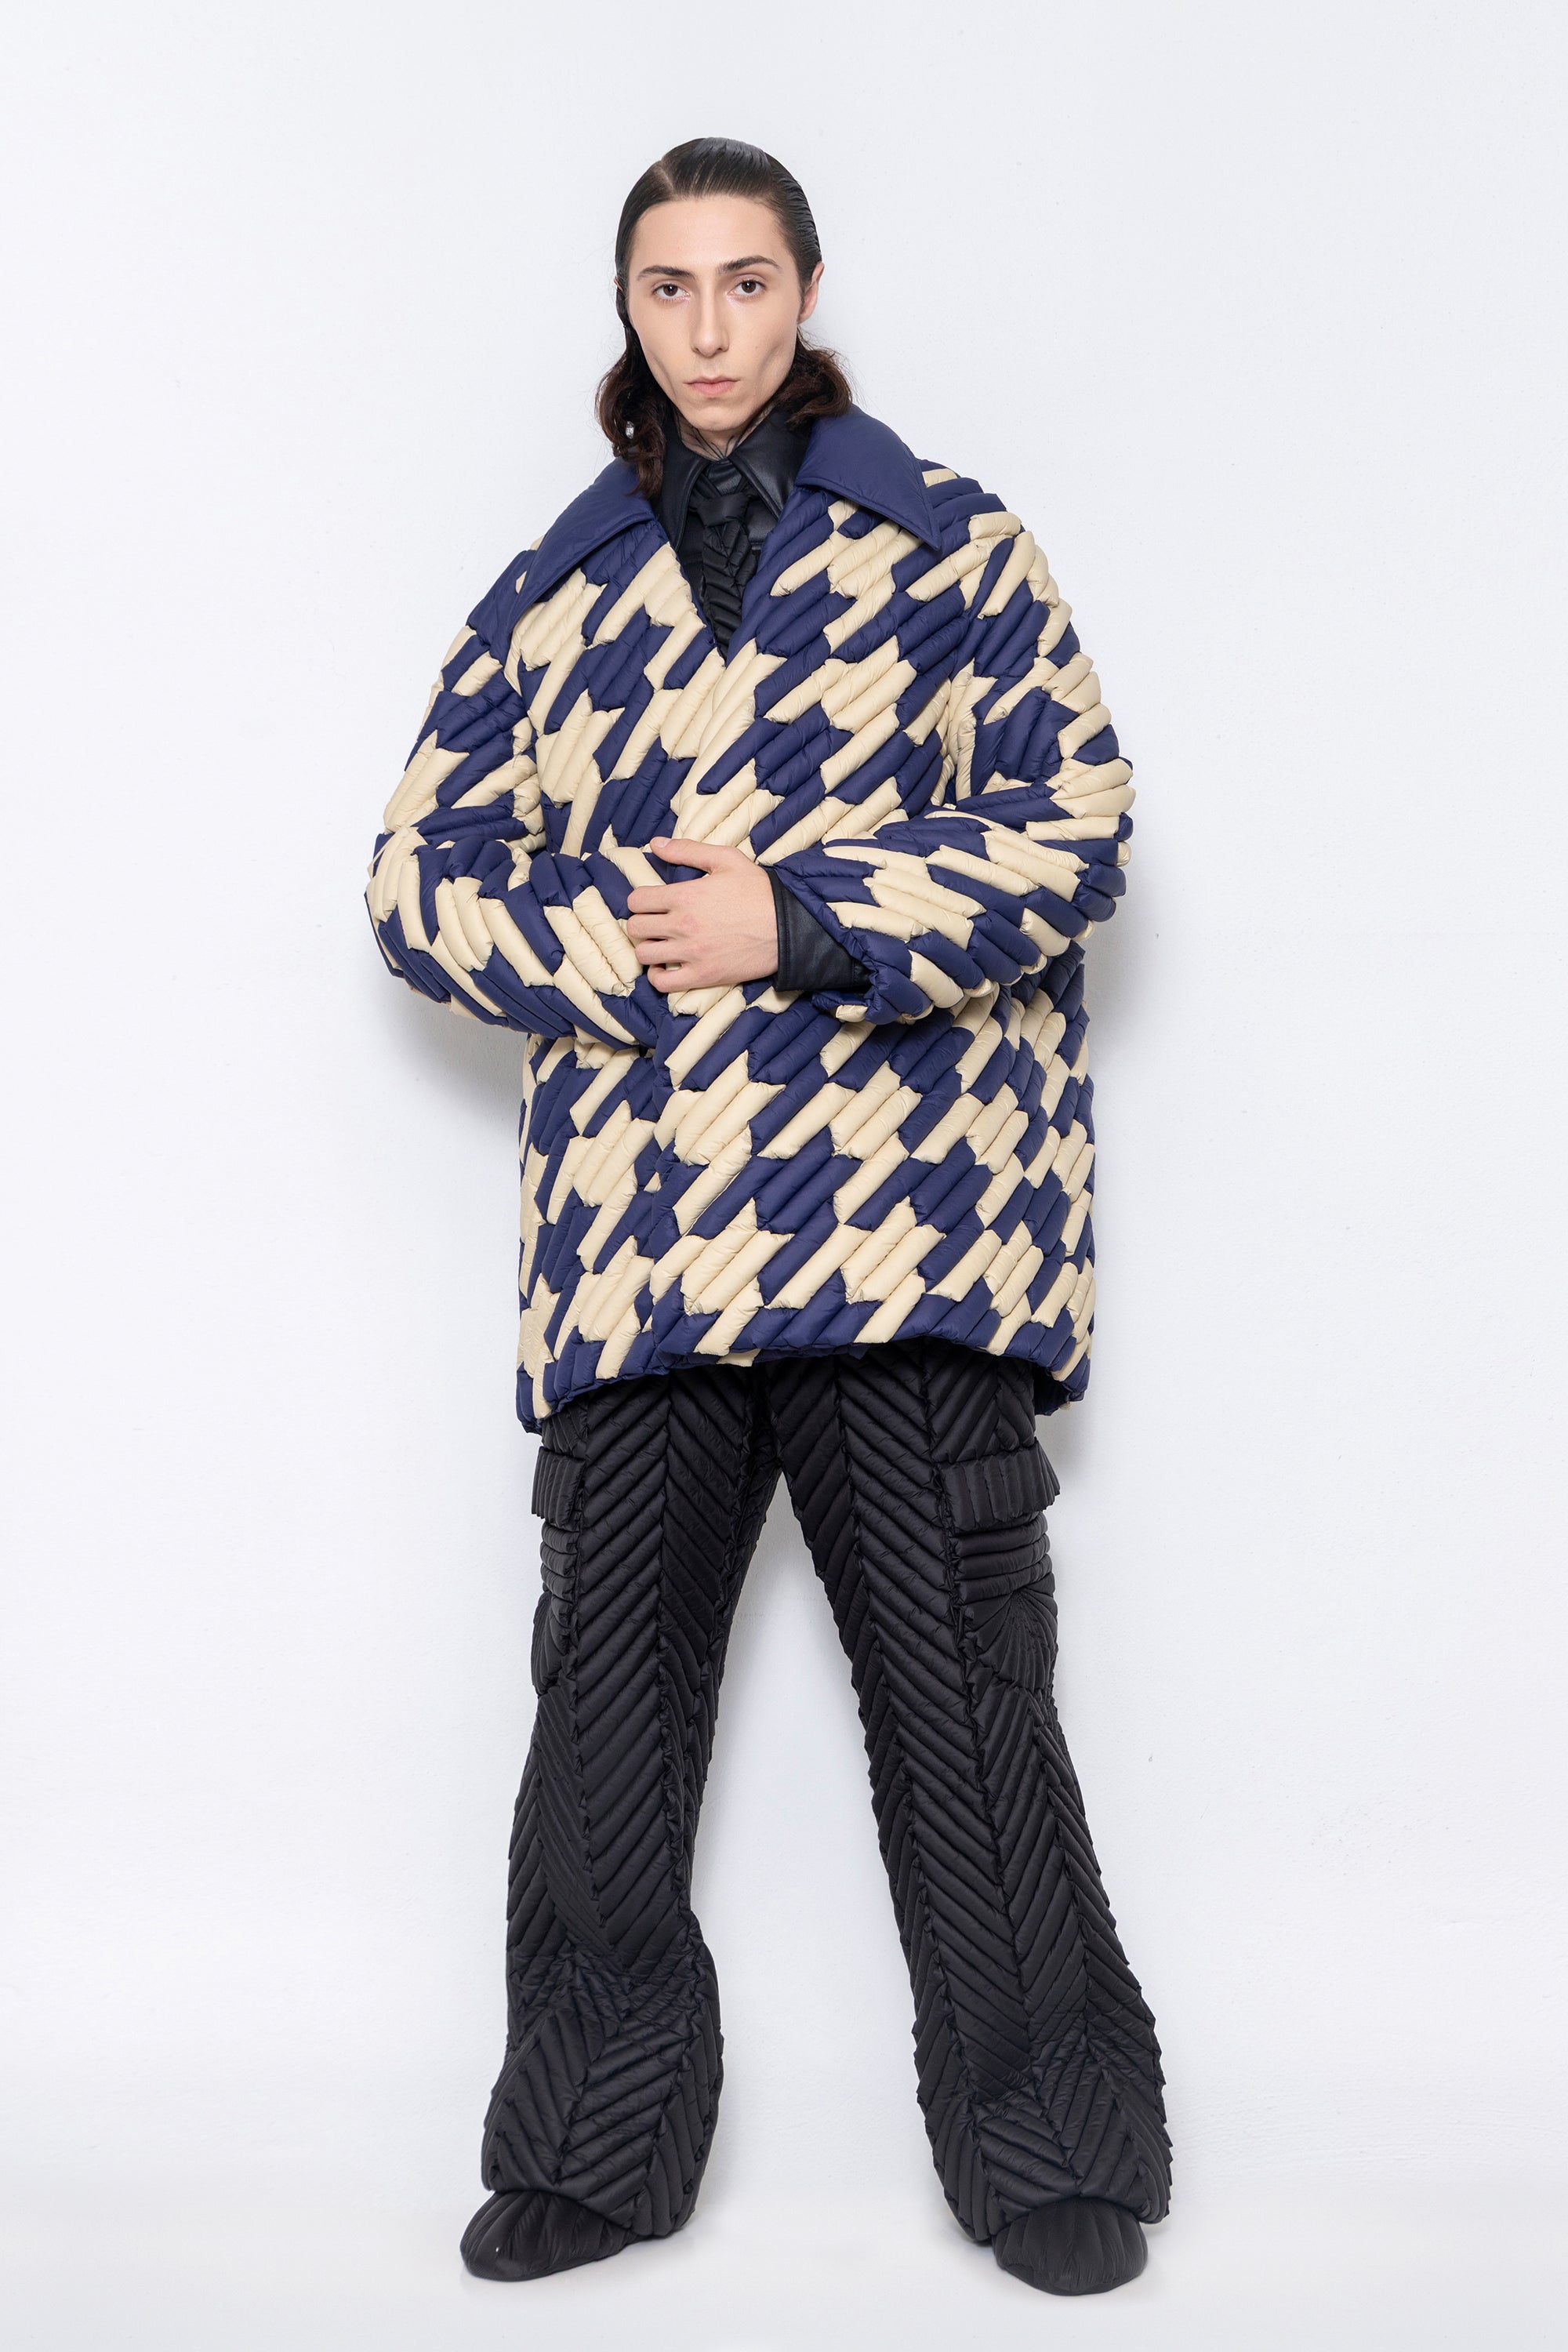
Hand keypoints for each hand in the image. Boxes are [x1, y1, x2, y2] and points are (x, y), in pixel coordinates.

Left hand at [626, 837, 778, 991]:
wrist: (788, 926)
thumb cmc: (759, 891)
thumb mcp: (726, 859)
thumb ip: (687, 850)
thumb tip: (656, 844)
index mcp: (685, 895)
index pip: (637, 901)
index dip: (641, 900)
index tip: (652, 903)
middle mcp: (682, 925)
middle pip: (635, 927)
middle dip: (642, 922)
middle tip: (656, 922)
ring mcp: (691, 953)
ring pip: (644, 954)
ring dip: (648, 948)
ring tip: (661, 943)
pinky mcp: (703, 975)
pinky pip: (662, 983)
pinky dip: (658, 976)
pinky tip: (666, 966)